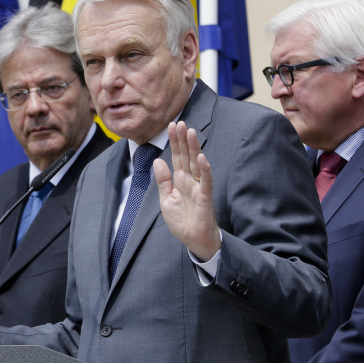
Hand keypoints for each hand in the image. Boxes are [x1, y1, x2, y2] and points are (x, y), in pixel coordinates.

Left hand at [154, 121, 221, 259]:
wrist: (194, 241)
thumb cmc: (183, 222)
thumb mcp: (167, 200)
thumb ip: (163, 181)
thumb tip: (158, 160)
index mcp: (180, 180)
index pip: (177, 157)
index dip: (175, 141)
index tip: (172, 125)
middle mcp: (190, 180)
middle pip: (186, 156)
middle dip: (183, 139)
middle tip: (180, 122)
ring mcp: (198, 188)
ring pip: (196, 164)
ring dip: (193, 148)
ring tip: (190, 132)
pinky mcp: (205, 198)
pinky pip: (205, 181)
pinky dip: (204, 169)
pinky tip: (201, 157)